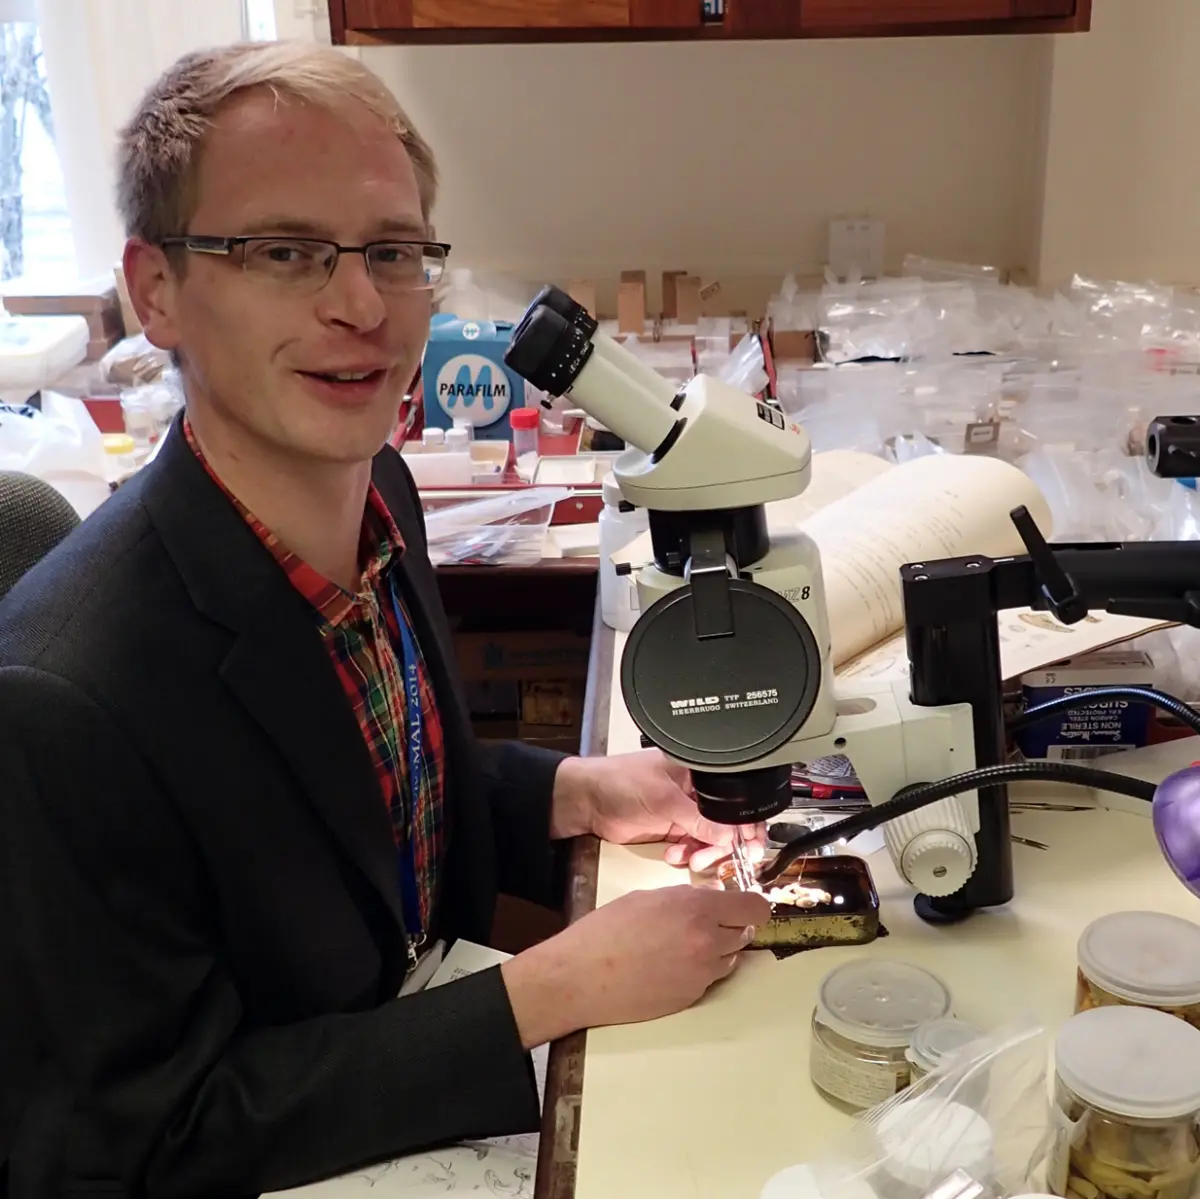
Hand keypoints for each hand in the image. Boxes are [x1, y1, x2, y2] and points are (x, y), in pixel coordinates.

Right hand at [501, 885, 771, 1045]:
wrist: (582, 977)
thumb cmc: (607, 930)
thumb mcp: (648, 898)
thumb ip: (686, 898)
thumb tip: (712, 898)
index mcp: (697, 909)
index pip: (754, 907)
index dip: (752, 905)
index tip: (744, 905)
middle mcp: (708, 942)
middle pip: (746, 933)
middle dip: (732, 926)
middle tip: (706, 922)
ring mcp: (702, 974)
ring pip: (730, 959)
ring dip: (718, 950)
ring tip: (683, 945)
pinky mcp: (692, 998)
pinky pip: (709, 979)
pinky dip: (699, 970)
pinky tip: (669, 965)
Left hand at [552, 750, 766, 871]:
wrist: (586, 801)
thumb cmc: (620, 781)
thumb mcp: (663, 798)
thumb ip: (697, 818)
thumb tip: (729, 835)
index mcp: (699, 772)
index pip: (733, 797)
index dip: (746, 821)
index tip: (751, 844)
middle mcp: (696, 791)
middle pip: (727, 822)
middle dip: (727, 843)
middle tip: (728, 859)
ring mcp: (684, 811)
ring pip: (711, 838)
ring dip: (707, 852)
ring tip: (693, 859)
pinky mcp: (672, 829)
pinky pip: (693, 847)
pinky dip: (689, 855)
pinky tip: (676, 856)